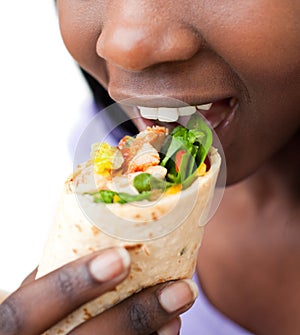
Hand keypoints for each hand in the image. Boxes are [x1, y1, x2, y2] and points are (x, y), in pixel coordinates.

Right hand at [0, 247, 197, 334]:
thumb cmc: (36, 312)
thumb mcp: (33, 293)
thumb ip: (55, 275)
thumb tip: (107, 235)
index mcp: (9, 328)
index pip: (25, 312)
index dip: (69, 286)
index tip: (119, 258)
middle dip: (132, 317)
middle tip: (179, 288)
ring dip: (151, 331)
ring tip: (183, 299)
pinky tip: (170, 326)